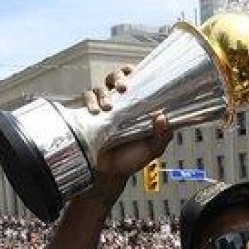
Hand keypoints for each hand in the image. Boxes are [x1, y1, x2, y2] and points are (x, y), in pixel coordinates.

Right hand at [82, 66, 171, 187]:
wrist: (109, 175)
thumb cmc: (130, 160)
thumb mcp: (152, 148)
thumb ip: (161, 134)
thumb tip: (162, 116)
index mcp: (135, 106)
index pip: (135, 80)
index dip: (134, 72)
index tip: (137, 73)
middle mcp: (118, 103)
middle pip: (115, 76)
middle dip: (118, 77)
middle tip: (123, 87)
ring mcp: (101, 108)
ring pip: (100, 87)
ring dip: (104, 94)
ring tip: (108, 107)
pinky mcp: (87, 115)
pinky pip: (86, 99)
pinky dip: (90, 101)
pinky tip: (95, 112)